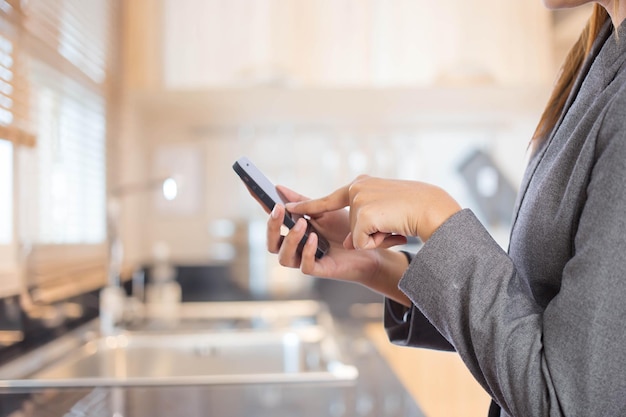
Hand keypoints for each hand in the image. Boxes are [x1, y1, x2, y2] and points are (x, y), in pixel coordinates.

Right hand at [267, 185, 411, 305]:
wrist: (370, 247)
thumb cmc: (345, 229)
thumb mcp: (324, 210)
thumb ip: (303, 202)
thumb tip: (279, 188)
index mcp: (293, 231)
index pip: (272, 217)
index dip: (259, 202)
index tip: (250, 185)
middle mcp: (294, 247)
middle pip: (270, 242)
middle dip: (271, 225)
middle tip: (278, 209)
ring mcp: (304, 259)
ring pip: (282, 256)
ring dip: (290, 239)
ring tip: (302, 223)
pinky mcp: (319, 270)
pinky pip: (304, 265)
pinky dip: (306, 251)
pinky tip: (313, 238)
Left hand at [285, 175, 461, 249]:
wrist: (434, 209)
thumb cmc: (415, 213)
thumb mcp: (385, 215)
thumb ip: (364, 223)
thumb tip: (348, 243)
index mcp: (362, 185)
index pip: (329, 198)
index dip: (307, 204)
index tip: (286, 203)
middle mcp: (357, 188)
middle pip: (346, 223)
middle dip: (363, 232)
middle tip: (385, 223)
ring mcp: (358, 200)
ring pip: (355, 236)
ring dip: (375, 238)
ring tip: (394, 226)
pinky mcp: (362, 215)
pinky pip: (362, 243)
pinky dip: (378, 242)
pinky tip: (393, 231)